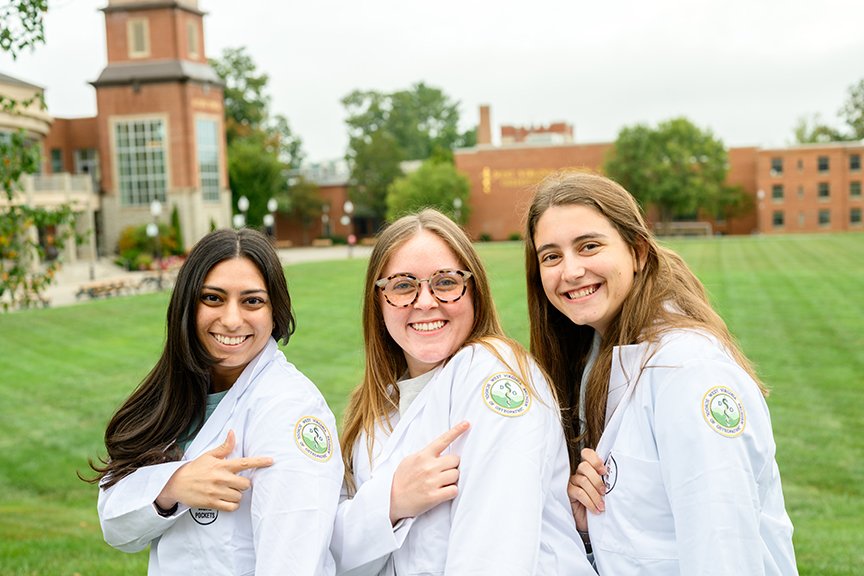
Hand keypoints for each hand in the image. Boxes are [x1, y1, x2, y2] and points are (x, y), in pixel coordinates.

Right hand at [155, 430, 273, 512]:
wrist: (176, 484)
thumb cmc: (195, 469)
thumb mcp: (209, 455)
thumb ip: (224, 447)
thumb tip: (233, 433)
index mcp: (222, 465)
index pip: (245, 463)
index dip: (259, 462)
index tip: (271, 461)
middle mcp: (221, 478)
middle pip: (246, 484)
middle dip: (244, 484)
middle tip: (237, 482)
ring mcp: (216, 492)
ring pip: (239, 496)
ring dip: (237, 495)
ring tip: (229, 491)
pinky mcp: (212, 503)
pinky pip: (231, 507)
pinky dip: (232, 505)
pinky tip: (228, 500)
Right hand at [389, 421, 469, 523]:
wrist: (392, 500)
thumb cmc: (401, 480)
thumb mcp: (409, 460)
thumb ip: (424, 454)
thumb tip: (439, 449)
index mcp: (423, 456)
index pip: (443, 440)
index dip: (456, 431)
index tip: (467, 424)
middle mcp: (429, 467)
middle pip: (455, 460)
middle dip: (452, 465)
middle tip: (443, 471)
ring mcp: (432, 481)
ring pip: (456, 475)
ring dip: (452, 479)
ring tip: (441, 483)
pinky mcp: (434, 496)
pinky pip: (454, 490)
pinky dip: (451, 492)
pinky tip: (443, 493)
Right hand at [567, 447, 606, 530]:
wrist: (590, 522)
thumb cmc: (599, 504)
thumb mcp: (605, 492)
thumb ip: (606, 482)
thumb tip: (617, 478)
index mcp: (589, 469)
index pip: (587, 454)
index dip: (594, 459)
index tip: (604, 470)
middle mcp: (579, 473)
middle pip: (584, 466)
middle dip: (596, 479)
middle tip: (604, 491)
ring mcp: (573, 482)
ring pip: (583, 480)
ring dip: (594, 494)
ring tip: (601, 505)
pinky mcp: (568, 492)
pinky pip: (579, 493)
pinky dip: (589, 502)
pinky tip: (595, 509)